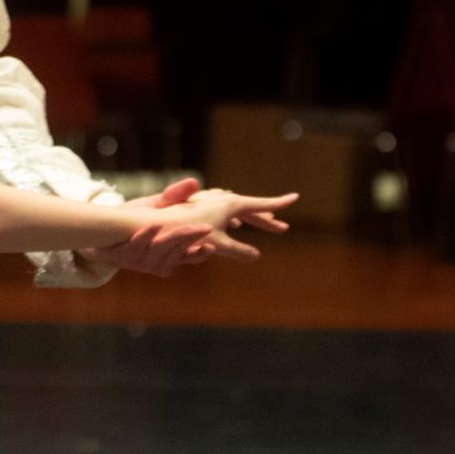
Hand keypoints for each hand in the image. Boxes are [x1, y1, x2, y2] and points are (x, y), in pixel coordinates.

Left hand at [84, 177, 213, 277]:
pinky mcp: (124, 257)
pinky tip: (154, 225)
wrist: (102, 231)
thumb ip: (174, 197)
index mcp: (171, 253)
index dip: (201, 254)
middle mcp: (159, 261)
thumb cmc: (135, 219)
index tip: (212, 246)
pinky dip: (146, 235)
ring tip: (184, 228)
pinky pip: (137, 246)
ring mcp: (142, 261)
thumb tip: (194, 182)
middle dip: (191, 239)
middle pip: (179, 253)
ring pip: (160, 251)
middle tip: (205, 228)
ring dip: (172, 238)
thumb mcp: (157, 207)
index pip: (192, 257)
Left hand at [171, 188, 297, 261]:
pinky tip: (236, 223)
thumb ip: (238, 250)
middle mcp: (222, 200)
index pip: (260, 204)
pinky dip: (237, 216)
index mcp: (231, 205)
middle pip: (250, 208)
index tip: (295, 197)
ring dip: (252, 216)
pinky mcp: (202, 206)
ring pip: (238, 208)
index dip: (278, 203)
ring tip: (265, 223)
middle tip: (283, 228)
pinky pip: (226, 210)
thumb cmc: (186, 232)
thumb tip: (256, 256)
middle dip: (267, 218)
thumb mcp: (217, 244)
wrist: (158, 222)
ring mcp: (211, 202)